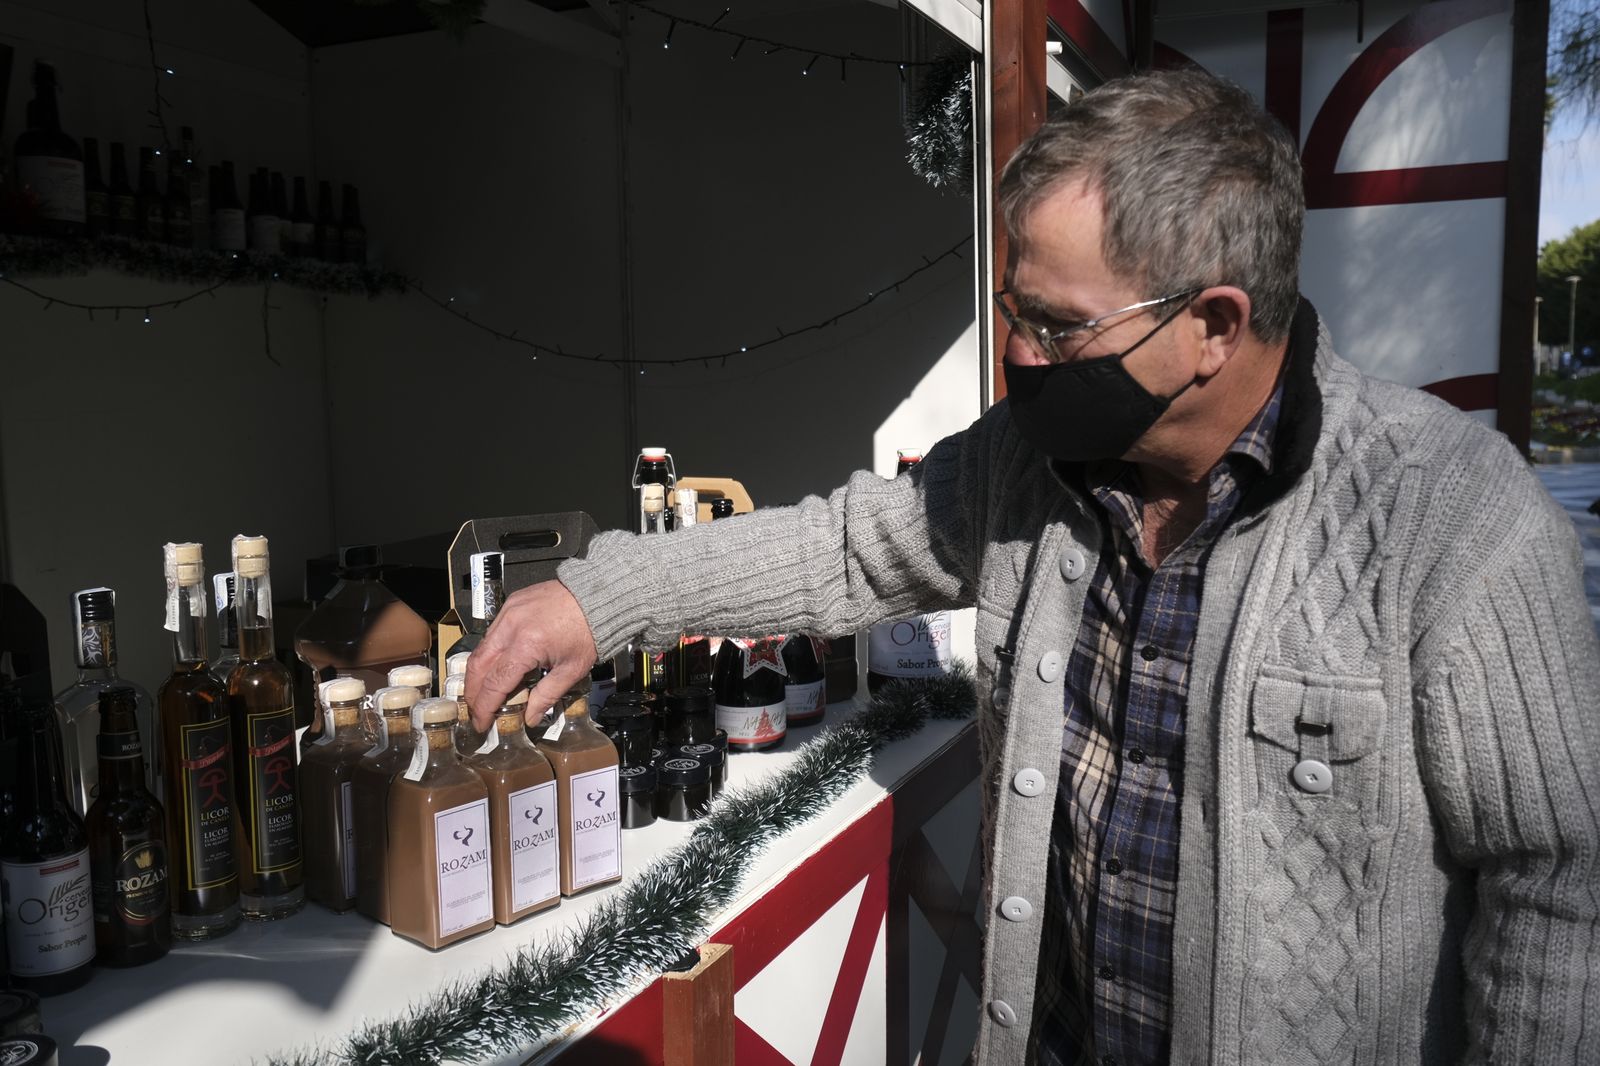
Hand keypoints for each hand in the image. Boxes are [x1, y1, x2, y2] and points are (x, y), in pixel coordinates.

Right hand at [464, 580, 597, 729]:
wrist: (598, 598)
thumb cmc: (589, 631)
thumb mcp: (572, 670)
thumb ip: (547, 696)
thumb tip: (531, 717)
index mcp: (526, 645)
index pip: (494, 683)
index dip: (484, 707)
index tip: (481, 723)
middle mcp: (510, 627)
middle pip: (478, 665)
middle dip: (473, 692)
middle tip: (477, 710)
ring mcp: (508, 612)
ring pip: (481, 648)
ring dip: (478, 673)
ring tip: (483, 692)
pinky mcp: (510, 604)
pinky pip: (491, 632)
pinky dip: (489, 652)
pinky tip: (495, 665)